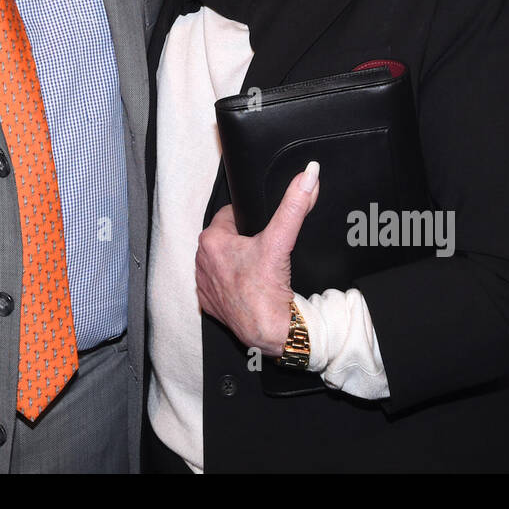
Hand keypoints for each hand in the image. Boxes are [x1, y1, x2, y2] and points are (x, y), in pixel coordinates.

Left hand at [194, 161, 319, 355]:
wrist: (270, 333)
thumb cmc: (267, 290)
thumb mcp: (281, 240)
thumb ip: (294, 204)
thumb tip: (308, 175)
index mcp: (210, 240)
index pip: (229, 215)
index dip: (249, 219)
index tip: (263, 229)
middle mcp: (200, 262)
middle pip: (227, 239)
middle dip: (244, 241)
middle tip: (265, 251)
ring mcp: (203, 285)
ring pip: (223, 262)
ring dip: (238, 263)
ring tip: (258, 270)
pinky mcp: (209, 305)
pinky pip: (220, 285)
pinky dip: (234, 284)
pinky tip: (249, 287)